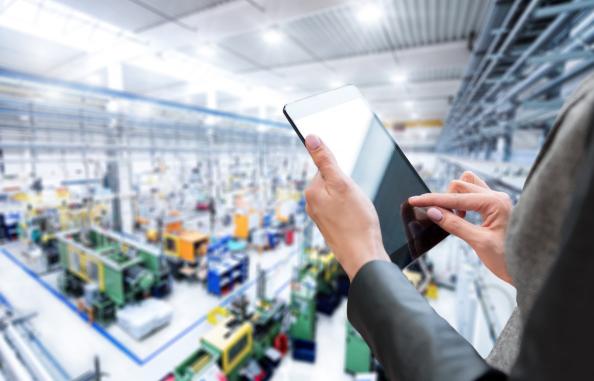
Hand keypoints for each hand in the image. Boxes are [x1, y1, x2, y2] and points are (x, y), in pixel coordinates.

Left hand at [303, 135, 389, 279]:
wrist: (363, 256)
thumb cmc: (357, 222)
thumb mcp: (342, 184)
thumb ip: (326, 160)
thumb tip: (310, 138)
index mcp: (311, 191)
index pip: (327, 167)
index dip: (343, 174)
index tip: (350, 187)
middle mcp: (311, 204)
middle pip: (333, 182)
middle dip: (348, 187)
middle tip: (356, 201)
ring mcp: (320, 217)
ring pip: (339, 196)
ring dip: (351, 200)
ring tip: (358, 213)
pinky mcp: (330, 226)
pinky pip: (341, 210)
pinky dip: (351, 212)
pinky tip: (357, 221)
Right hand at [409, 171, 512, 283]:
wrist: (529, 269)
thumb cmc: (509, 258)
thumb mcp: (478, 243)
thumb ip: (455, 225)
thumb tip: (433, 212)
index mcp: (495, 203)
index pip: (456, 198)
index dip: (433, 200)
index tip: (414, 200)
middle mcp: (497, 197)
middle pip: (460, 186)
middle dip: (445, 200)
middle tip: (441, 219)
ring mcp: (497, 200)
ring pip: (467, 186)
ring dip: (454, 198)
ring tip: (455, 218)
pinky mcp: (495, 207)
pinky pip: (473, 195)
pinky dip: (462, 202)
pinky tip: (462, 217)